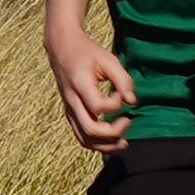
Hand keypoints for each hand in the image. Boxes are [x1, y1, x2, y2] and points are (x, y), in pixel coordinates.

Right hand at [45, 23, 130, 150]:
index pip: (98, 106)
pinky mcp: (70, 114)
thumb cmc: (88, 53)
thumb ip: (123, 80)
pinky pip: (81, 137)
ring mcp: (69, 109)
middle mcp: (71, 101)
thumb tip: (132, 102)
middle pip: (90, 130)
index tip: (122, 94)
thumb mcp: (109, 59)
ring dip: (105, 146)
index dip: (115, 104)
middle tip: (128, 121)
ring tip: (124, 142)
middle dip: (113, 133)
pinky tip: (112, 141)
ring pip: (84, 139)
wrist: (62, 49)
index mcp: (79, 85)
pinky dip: (97, 144)